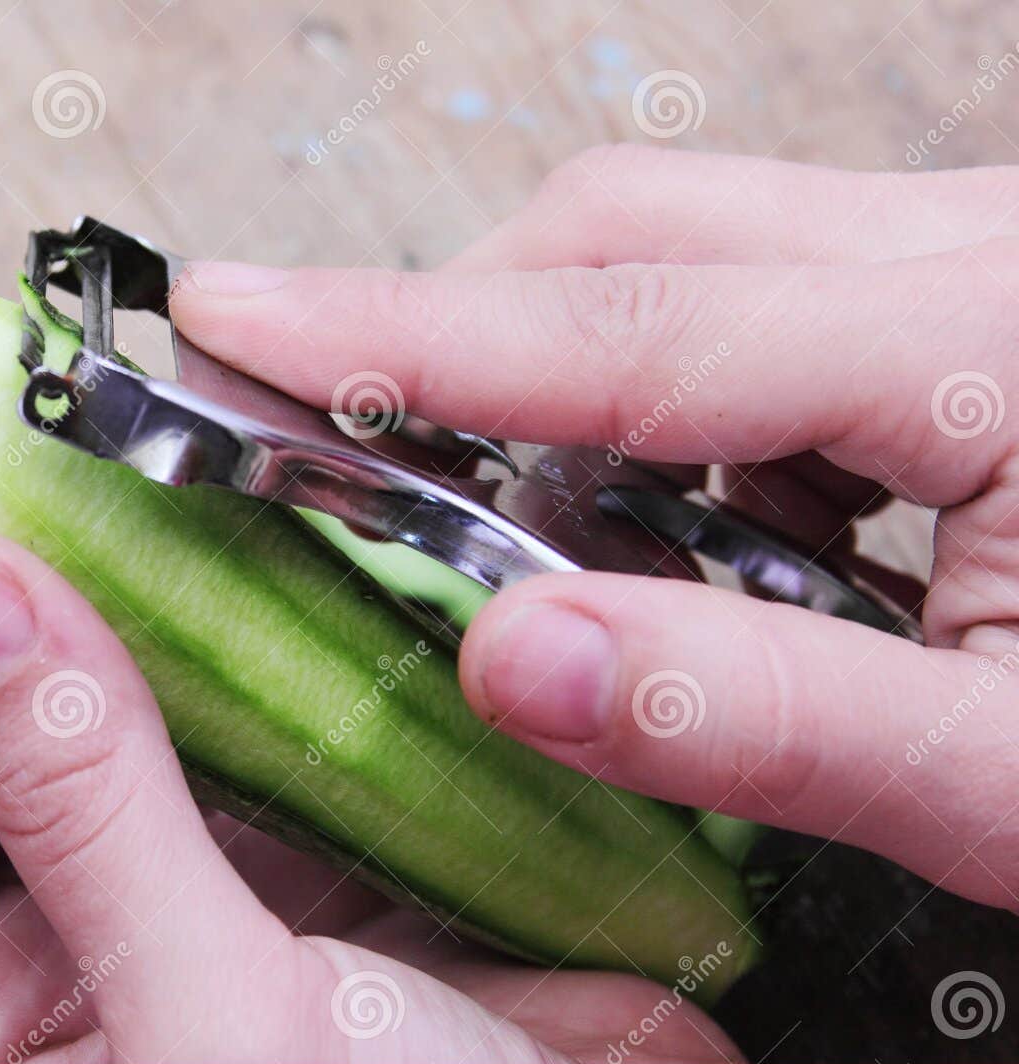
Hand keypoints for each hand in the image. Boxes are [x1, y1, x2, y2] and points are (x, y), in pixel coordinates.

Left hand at [0, 500, 736, 1063]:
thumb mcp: (197, 1026)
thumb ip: (79, 813)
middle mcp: (100, 934)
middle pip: (15, 712)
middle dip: (15, 560)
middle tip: (3, 409)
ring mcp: (236, 887)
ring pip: (167, 693)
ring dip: (167, 575)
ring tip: (146, 438)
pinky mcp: (366, 853)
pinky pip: (310, 707)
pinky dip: (311, 619)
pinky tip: (304, 526)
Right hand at [170, 144, 1018, 910]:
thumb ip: (766, 721)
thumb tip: (520, 663)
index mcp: (1010, 342)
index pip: (628, 332)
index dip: (399, 334)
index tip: (229, 320)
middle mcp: (986, 258)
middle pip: (633, 236)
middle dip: (456, 336)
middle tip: (330, 441)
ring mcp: (975, 270)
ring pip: (680, 259)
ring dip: (559, 391)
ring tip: (536, 544)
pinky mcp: (962, 314)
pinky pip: (749, 313)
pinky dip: (655, 416)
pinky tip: (672, 534)